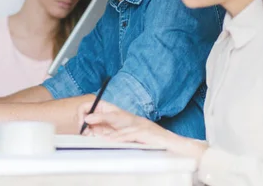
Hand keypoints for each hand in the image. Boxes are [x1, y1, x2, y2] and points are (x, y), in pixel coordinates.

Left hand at [77, 100, 208, 159]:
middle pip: (114, 115)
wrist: (175, 146)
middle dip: (99, 115)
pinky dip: (119, 136)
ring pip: (120, 122)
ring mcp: (141, 125)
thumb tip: (105, 138)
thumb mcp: (137, 139)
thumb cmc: (156, 144)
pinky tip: (111, 138)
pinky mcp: (146, 133)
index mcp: (132, 121)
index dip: (100, 115)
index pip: (114, 115)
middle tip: (86, 117)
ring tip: (92, 124)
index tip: (86, 117)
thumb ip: (122, 137)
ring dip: (105, 122)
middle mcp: (135, 120)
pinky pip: (130, 134)